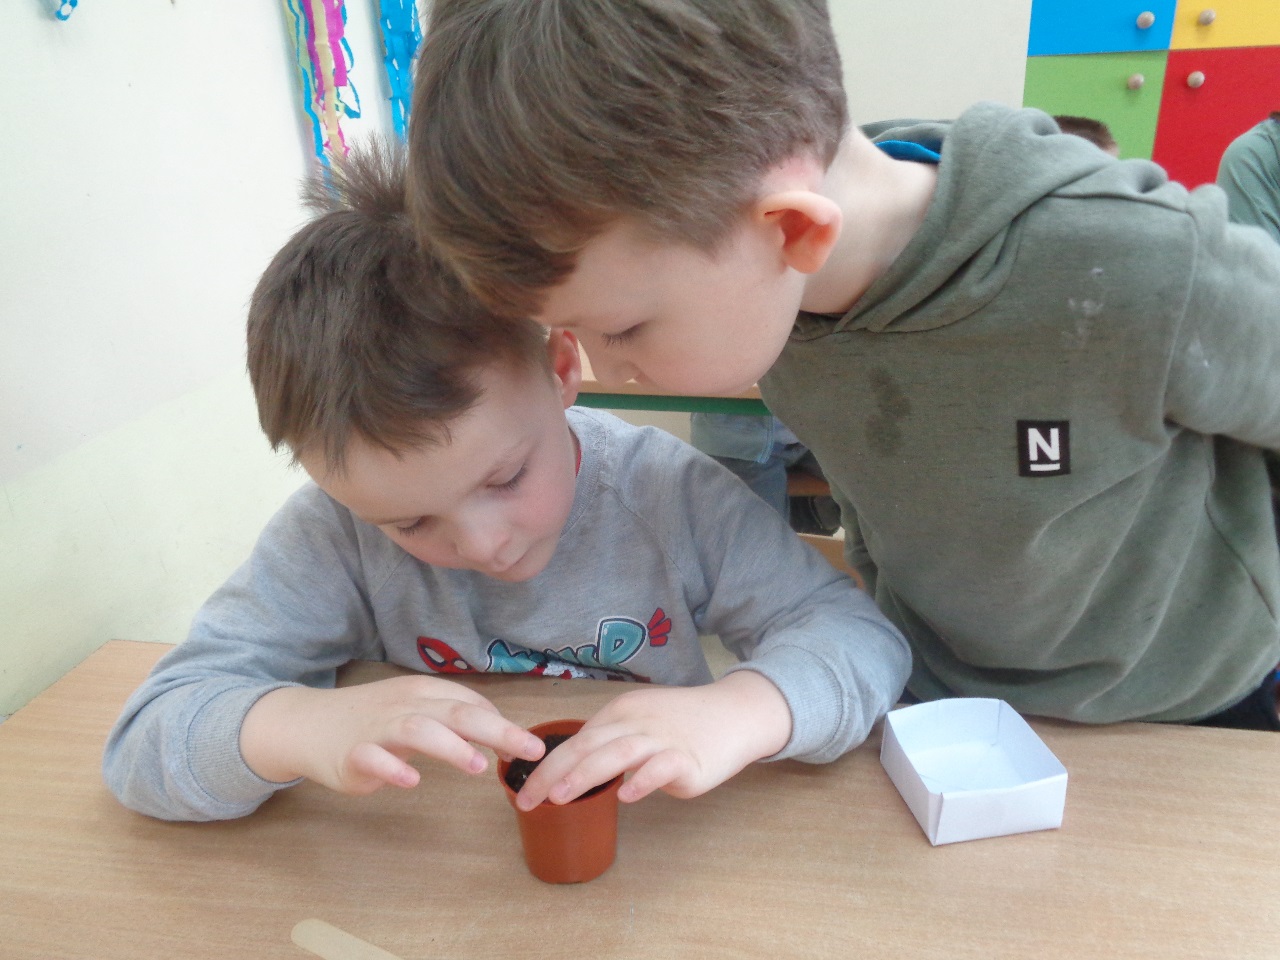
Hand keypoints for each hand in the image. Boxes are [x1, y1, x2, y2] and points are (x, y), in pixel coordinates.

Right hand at [239, 676, 543, 794]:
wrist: (309, 723)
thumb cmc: (373, 718)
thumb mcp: (415, 707)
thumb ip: (453, 716)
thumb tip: (500, 730)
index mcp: (423, 692)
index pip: (471, 703)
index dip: (503, 723)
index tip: (531, 747)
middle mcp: (405, 705)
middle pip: (455, 712)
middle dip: (497, 730)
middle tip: (530, 749)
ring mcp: (377, 729)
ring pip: (418, 729)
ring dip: (450, 747)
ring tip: (477, 766)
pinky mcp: (352, 754)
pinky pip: (372, 759)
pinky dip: (393, 769)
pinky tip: (411, 782)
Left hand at [514, 670, 790, 810]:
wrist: (734, 713)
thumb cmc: (683, 722)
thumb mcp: (641, 720)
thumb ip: (612, 740)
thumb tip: (576, 768)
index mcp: (620, 712)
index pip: (576, 739)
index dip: (547, 764)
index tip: (525, 787)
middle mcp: (637, 722)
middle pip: (587, 745)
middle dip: (552, 773)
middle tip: (527, 799)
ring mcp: (663, 739)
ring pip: (618, 753)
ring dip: (585, 775)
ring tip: (559, 797)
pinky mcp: (688, 758)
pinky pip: (662, 767)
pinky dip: (643, 780)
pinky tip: (627, 796)